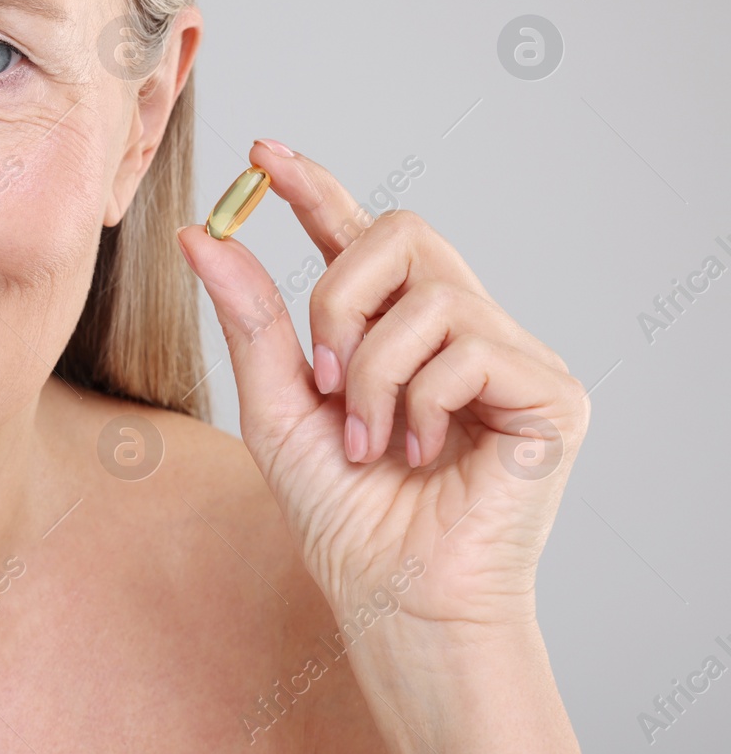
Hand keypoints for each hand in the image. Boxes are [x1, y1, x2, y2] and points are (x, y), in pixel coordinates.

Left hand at [177, 140, 589, 631]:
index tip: (262, 154)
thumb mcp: (276, 405)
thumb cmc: (343, 516)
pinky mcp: (553, 392)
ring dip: (372, 372)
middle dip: (338, 298)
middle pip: (400, 234)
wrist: (394, 599)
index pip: (359, 235)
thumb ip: (250, 317)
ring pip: (429, 294)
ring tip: (370, 440)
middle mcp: (457, 328)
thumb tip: (200, 233)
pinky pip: (470, 345)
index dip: (316, 189)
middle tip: (323, 378)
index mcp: (393, 328)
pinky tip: (422, 454)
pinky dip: (419, 403)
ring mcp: (511, 356)